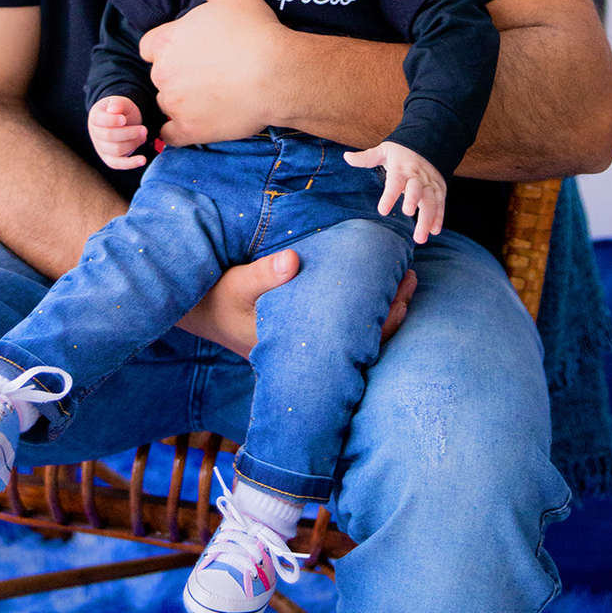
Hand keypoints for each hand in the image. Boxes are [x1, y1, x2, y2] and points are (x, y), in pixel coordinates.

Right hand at [87, 95, 148, 169]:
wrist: (124, 120)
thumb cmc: (121, 110)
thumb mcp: (120, 102)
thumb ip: (117, 104)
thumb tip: (113, 110)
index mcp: (95, 117)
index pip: (99, 120)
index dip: (111, 121)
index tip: (124, 119)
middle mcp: (95, 134)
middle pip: (109, 136)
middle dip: (129, 133)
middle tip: (144, 129)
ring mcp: (102, 148)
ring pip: (116, 150)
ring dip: (133, 144)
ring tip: (144, 136)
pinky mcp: (110, 159)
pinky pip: (118, 164)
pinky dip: (131, 163)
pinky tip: (143, 160)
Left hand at [140, 0, 284, 145]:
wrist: (278, 74)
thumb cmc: (256, 31)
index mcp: (168, 40)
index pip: (149, 46)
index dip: (167, 47)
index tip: (188, 50)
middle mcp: (164, 72)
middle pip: (159, 75)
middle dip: (176, 74)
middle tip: (207, 71)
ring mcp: (175, 104)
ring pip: (166, 103)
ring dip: (182, 101)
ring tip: (212, 96)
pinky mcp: (189, 130)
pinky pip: (170, 135)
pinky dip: (179, 131)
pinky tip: (198, 122)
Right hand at [178, 250, 418, 358]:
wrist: (200, 311)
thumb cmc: (218, 298)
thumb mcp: (237, 283)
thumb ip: (263, 274)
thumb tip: (292, 260)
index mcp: (294, 348)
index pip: (349, 346)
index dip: (379, 327)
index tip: (400, 300)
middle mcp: (305, 352)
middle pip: (359, 341)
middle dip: (389, 315)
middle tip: (411, 282)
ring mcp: (306, 343)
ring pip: (354, 334)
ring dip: (380, 310)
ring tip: (406, 282)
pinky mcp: (304, 330)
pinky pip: (341, 325)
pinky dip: (363, 309)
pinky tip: (378, 288)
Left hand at [344, 140, 446, 244]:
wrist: (428, 143)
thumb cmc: (400, 152)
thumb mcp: (384, 151)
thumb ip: (367, 157)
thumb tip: (346, 156)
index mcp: (402, 167)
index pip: (395, 181)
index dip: (390, 196)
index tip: (382, 211)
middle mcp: (417, 176)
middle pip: (417, 189)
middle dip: (413, 201)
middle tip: (408, 214)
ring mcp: (430, 183)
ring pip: (431, 200)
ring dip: (428, 218)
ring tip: (420, 237)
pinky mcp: (440, 188)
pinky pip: (440, 203)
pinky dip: (439, 217)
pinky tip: (434, 231)